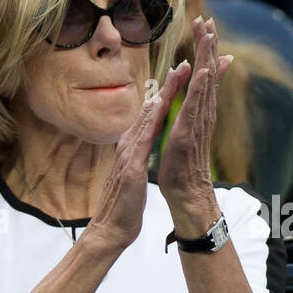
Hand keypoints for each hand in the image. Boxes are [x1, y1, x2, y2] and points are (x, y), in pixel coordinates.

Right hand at [80, 89, 170, 254]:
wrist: (110, 229)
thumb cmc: (123, 205)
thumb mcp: (132, 174)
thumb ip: (135, 156)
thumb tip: (139, 144)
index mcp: (131, 147)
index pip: (150, 116)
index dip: (165, 95)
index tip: (179, 75)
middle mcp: (128, 145)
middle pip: (149, 109)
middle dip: (167, 86)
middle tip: (182, 63)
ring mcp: (128, 154)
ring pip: (147, 118)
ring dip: (163, 95)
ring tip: (178, 74)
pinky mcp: (132, 167)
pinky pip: (145, 139)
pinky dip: (154, 121)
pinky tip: (162, 108)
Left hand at [157, 16, 232, 234]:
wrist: (186, 194)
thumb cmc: (183, 166)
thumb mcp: (185, 132)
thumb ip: (191, 113)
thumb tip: (194, 97)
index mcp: (199, 111)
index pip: (204, 74)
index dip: (205, 49)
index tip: (205, 25)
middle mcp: (203, 113)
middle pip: (208, 72)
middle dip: (208, 45)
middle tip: (208, 19)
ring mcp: (198, 123)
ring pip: (205, 84)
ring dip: (207, 58)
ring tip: (209, 34)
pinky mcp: (189, 134)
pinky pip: (196, 107)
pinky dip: (202, 88)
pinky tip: (204, 70)